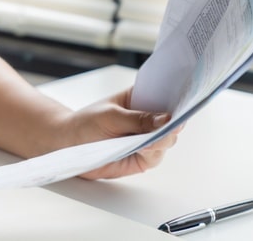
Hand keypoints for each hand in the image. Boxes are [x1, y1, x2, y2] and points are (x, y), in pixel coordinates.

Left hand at [60, 87, 180, 179]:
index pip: (165, 95)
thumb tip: (167, 119)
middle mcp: (148, 119)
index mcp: (141, 99)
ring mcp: (147, 139)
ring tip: (157, 136)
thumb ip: (138, 119)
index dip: (177, 97)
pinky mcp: (142, 157)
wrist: (67, 145)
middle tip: (175, 122)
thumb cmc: (85, 123)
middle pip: (171, 120)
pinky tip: (147, 148)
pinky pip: (155, 156)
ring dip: (164, 139)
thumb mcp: (110, 116)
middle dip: (175, 121)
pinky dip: (154, 152)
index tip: (184, 98)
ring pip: (167, 140)